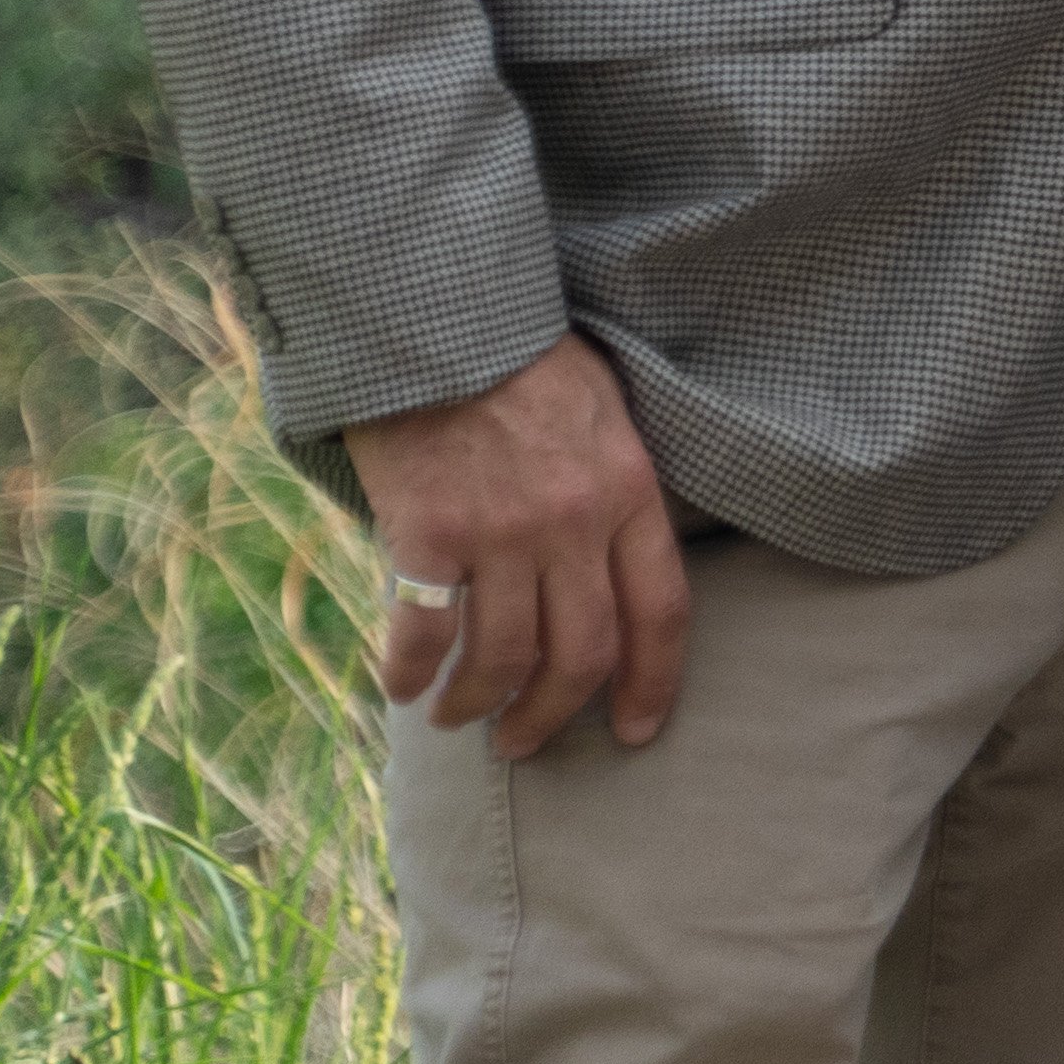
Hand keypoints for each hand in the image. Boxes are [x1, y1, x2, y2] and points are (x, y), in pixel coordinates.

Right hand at [345, 331, 691, 757]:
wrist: (440, 320)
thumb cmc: (525, 365)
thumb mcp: (608, 417)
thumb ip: (619, 494)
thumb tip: (616, 573)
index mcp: (629, 493)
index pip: (661, 612)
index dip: (653, 685)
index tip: (636, 732)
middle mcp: (574, 522)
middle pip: (581, 655)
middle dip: (554, 717)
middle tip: (526, 742)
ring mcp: (500, 531)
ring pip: (503, 658)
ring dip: (480, 705)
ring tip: (460, 719)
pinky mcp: (427, 532)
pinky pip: (423, 632)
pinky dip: (411, 674)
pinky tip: (402, 688)